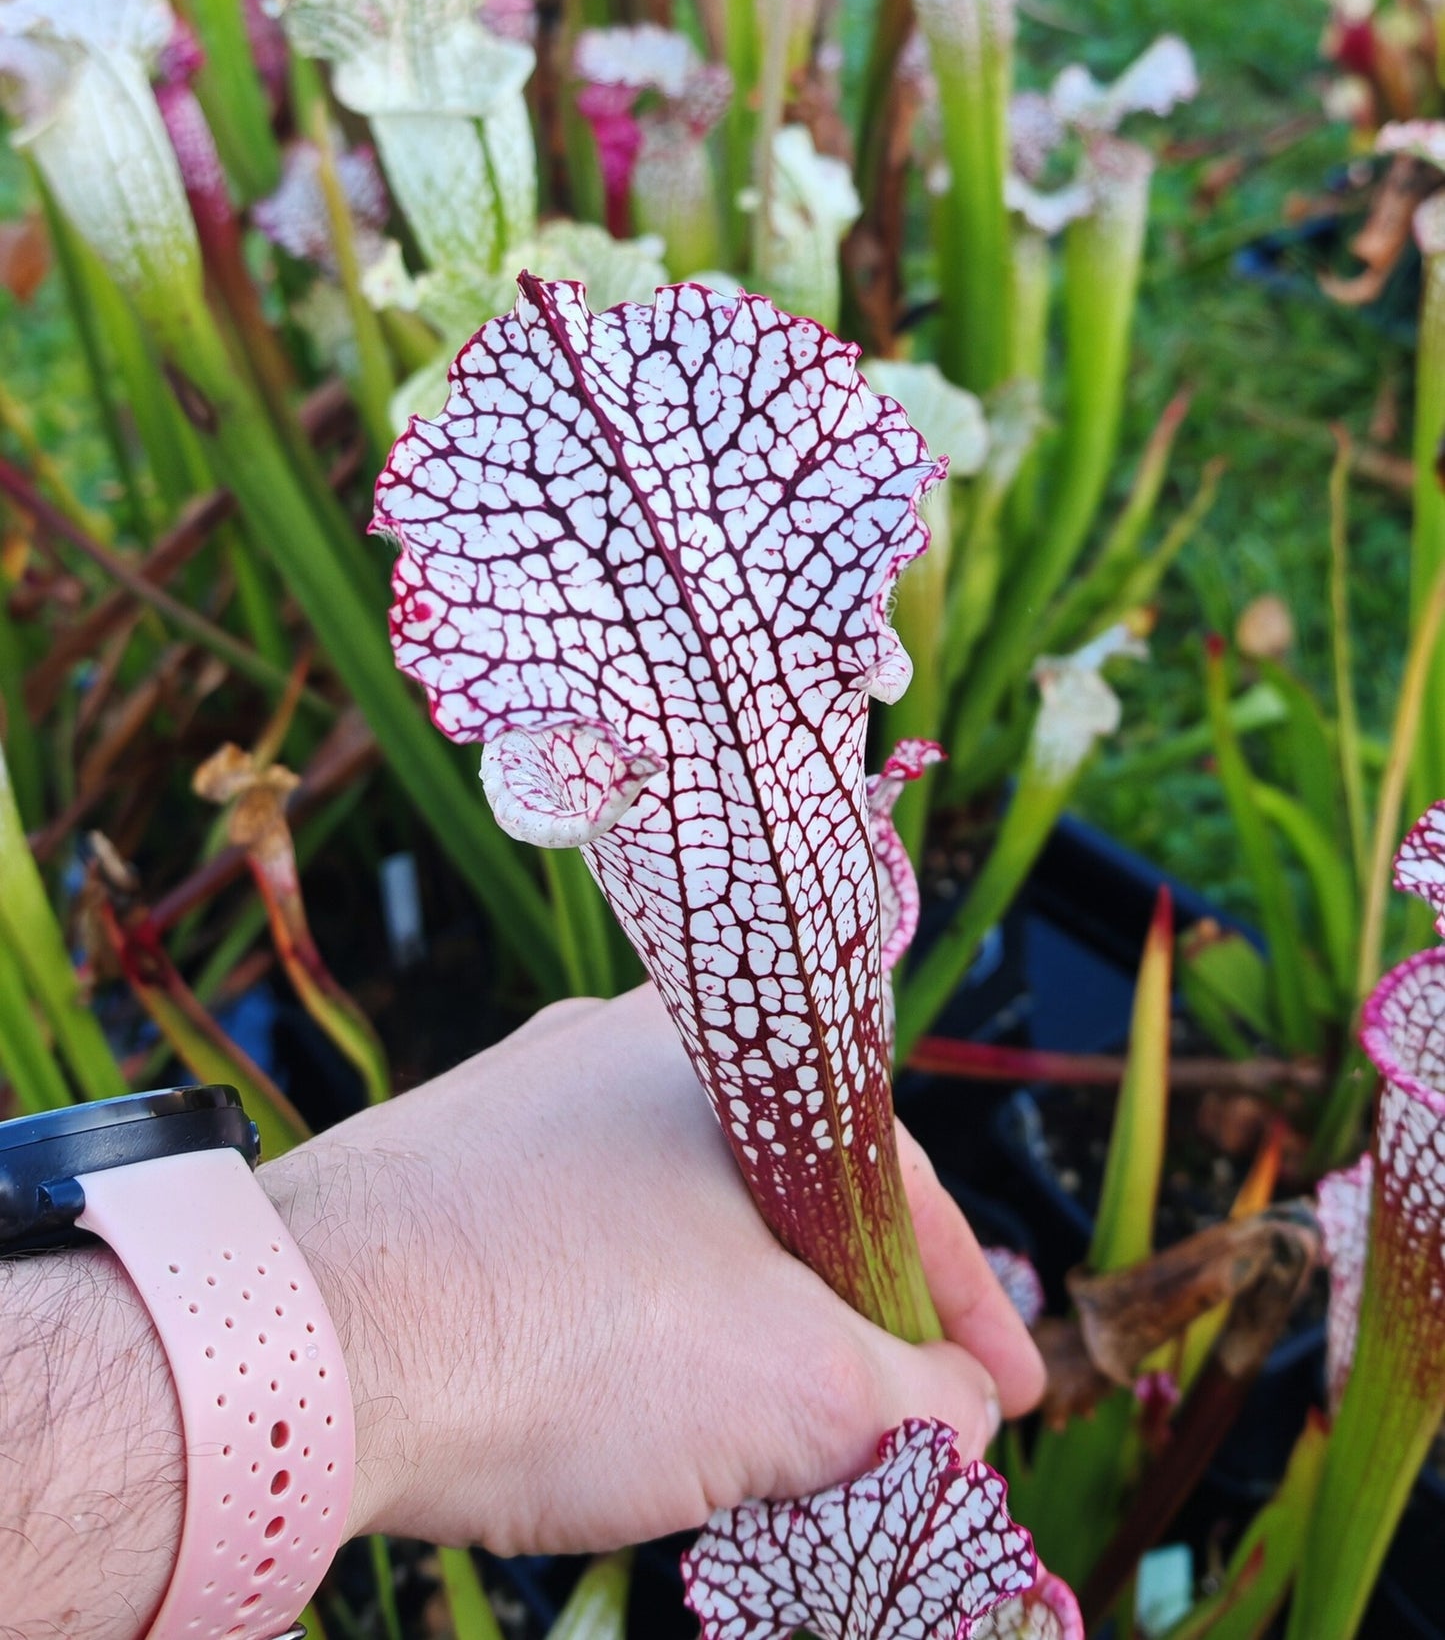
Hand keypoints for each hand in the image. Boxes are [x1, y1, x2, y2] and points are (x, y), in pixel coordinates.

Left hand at [266, 983, 1043, 1555]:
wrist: (299, 1345)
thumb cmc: (559, 1335)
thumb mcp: (794, 1392)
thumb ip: (919, 1400)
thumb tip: (966, 1410)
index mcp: (734, 1060)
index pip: (904, 1181)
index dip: (971, 1302)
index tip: (1011, 1395)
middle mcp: (632, 1048)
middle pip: (795, 1196)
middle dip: (859, 1314)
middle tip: (903, 1415)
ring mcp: (533, 1105)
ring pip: (689, 1223)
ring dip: (749, 1325)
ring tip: (772, 1434)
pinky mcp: (454, 1171)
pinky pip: (593, 1245)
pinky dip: (645, 1322)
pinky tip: (636, 1403)